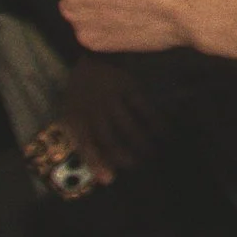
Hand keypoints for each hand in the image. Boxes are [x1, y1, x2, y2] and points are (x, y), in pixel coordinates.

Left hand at [56, 55, 166, 185]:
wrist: (91, 58)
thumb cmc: (81, 94)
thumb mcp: (72, 115)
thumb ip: (82, 139)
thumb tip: (97, 168)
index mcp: (76, 118)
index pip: (85, 145)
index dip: (97, 162)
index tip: (110, 179)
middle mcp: (93, 110)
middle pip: (111, 139)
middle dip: (126, 157)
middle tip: (139, 166)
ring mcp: (112, 98)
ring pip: (129, 127)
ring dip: (142, 143)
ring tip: (152, 155)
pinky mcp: (129, 87)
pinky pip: (143, 108)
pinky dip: (155, 122)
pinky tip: (164, 132)